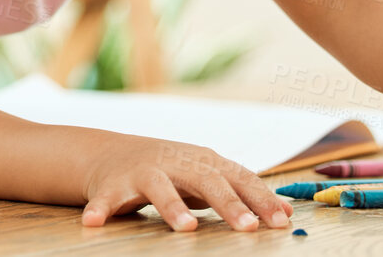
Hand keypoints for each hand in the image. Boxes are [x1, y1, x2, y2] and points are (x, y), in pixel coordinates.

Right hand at [81, 135, 293, 232]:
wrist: (112, 154)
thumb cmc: (172, 170)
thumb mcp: (206, 175)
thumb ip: (242, 191)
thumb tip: (287, 211)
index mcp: (203, 162)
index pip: (238, 178)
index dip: (260, 198)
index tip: (281, 221)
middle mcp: (175, 162)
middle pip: (206, 180)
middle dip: (228, 203)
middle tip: (247, 227)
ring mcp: (143, 171)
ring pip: (160, 187)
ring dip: (172, 207)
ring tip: (186, 228)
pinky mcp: (113, 184)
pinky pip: (106, 198)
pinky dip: (100, 208)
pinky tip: (94, 222)